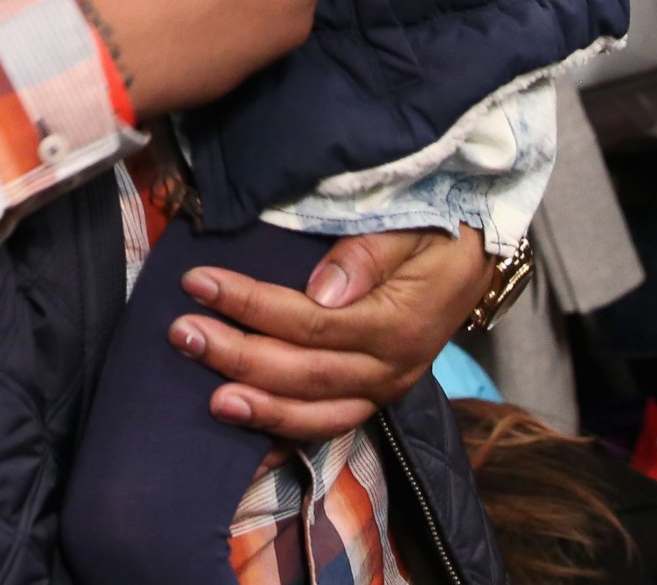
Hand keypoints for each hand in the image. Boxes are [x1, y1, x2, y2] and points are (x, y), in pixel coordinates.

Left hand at [169, 227, 493, 441]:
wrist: (474, 257)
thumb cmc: (437, 231)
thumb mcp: (414, 225)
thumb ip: (369, 253)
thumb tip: (323, 290)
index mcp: (398, 322)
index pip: (313, 323)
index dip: (252, 305)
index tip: (198, 282)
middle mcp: (391, 367)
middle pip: (304, 372)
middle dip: (237, 354)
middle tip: (182, 332)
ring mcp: (383, 389)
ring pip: (314, 412)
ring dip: (257, 405)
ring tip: (208, 396)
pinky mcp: (373, 397)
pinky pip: (327, 425)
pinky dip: (284, 431)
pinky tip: (243, 426)